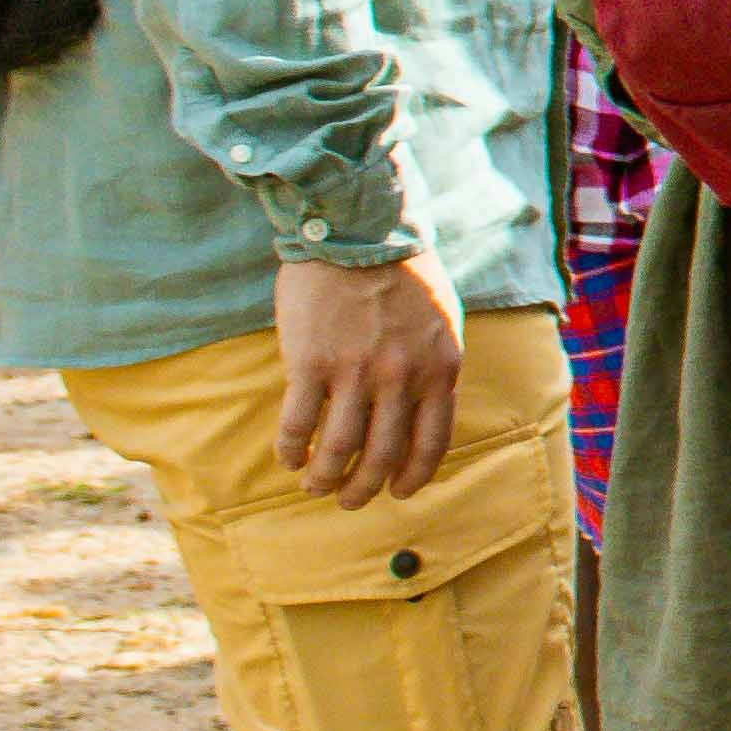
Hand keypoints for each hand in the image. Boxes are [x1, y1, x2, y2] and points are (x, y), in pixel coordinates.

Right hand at [272, 251, 467, 509]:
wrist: (359, 230)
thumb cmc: (402, 273)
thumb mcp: (441, 323)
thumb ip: (436, 366)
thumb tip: (428, 407)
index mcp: (440, 370)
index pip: (432, 443)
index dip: (413, 476)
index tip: (398, 492)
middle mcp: (402, 379)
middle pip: (383, 456)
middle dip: (364, 489)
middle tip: (348, 500)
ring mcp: (356, 373)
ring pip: (338, 450)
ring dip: (324, 478)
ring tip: (314, 485)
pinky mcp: (310, 364)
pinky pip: (298, 425)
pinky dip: (291, 450)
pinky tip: (288, 457)